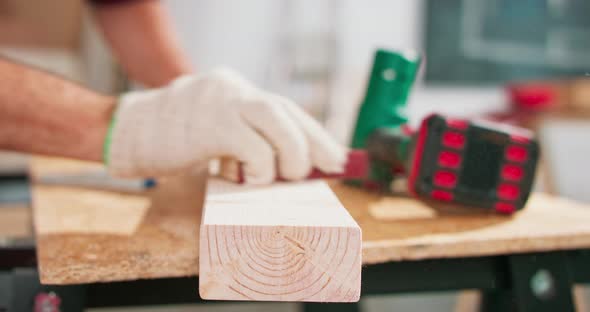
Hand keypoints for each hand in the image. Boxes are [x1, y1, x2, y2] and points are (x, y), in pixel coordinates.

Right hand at [105, 68, 346, 182]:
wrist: (126, 132)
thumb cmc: (174, 141)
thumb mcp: (215, 133)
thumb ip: (247, 141)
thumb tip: (292, 168)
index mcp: (236, 90)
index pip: (285, 108)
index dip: (314, 134)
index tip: (336, 158)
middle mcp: (232, 89)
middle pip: (284, 109)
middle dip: (313, 143)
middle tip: (321, 172)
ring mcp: (218, 102)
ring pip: (274, 119)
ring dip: (292, 154)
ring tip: (288, 177)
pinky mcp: (207, 124)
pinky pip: (250, 145)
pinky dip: (261, 167)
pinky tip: (252, 180)